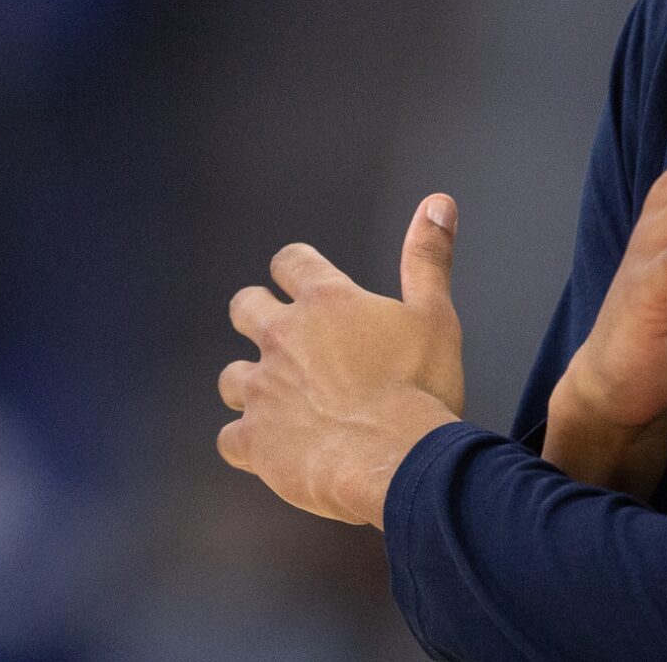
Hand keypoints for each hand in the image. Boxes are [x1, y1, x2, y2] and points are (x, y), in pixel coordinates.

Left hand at [217, 195, 467, 527]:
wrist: (401, 462)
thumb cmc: (422, 391)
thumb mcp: (436, 316)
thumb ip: (428, 258)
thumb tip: (437, 204)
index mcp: (325, 302)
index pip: (289, 261)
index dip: (294, 269)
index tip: (301, 281)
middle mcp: (283, 337)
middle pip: (244, 307)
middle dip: (256, 316)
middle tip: (281, 337)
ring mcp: (263, 389)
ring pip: (231, 376)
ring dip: (249, 384)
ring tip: (274, 399)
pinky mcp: (254, 439)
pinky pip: (229, 439)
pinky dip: (245, 444)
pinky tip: (266, 451)